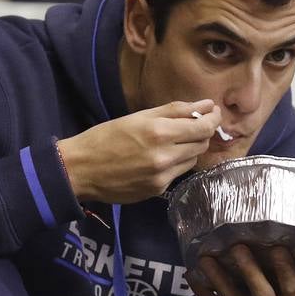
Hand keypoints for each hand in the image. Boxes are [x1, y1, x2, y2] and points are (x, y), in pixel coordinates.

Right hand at [56, 100, 222, 203]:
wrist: (81, 170)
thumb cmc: (105, 137)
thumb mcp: (138, 117)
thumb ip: (175, 111)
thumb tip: (206, 105)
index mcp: (159, 133)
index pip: (203, 127)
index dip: (213, 118)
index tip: (214, 111)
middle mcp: (165, 157)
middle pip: (202, 144)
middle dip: (202, 132)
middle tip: (194, 123)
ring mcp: (163, 177)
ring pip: (193, 160)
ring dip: (190, 148)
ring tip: (173, 140)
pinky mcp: (158, 190)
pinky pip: (178, 173)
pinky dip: (175, 163)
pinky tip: (159, 157)